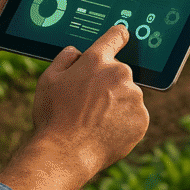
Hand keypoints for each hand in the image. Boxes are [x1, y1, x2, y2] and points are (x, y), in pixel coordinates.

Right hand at [31, 24, 149, 176]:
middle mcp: (119, 73)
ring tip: (95, 120)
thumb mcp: (48, 79)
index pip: (116, 35)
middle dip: (107, 82)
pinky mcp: (141, 118)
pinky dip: (124, 121)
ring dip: (116, 103)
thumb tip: (76, 52)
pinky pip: (134, 115)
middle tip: (88, 102)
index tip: (120, 36)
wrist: (66, 153)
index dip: (117, 36)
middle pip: (118, 72)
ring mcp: (133, 96)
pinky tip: (106, 130)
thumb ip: (65, 58)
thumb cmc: (54, 115)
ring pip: (127, 94)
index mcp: (97, 59)